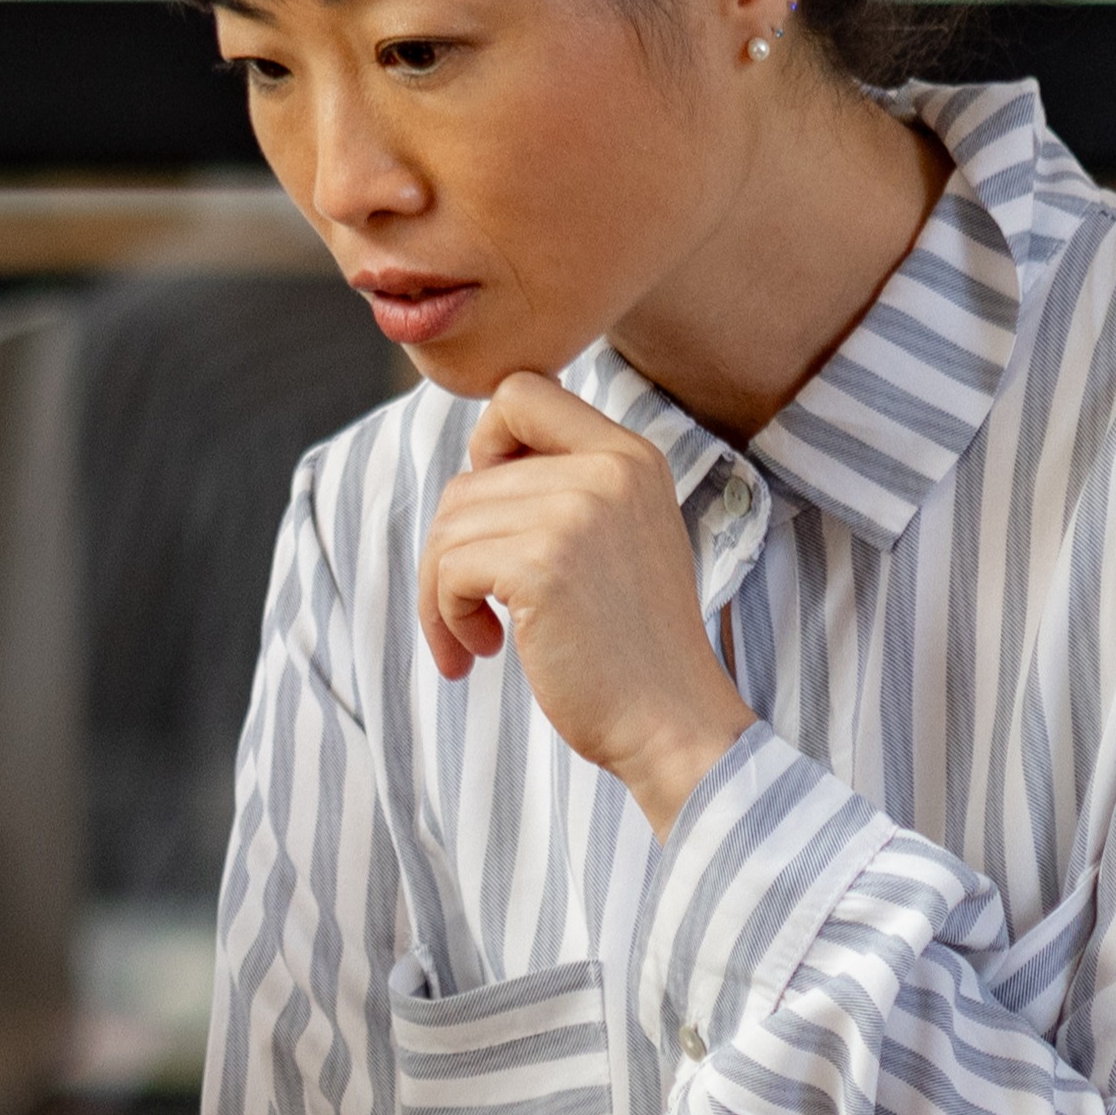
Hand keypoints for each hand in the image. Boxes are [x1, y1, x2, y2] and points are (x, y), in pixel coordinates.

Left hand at [416, 370, 752, 826]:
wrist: (674, 722)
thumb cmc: (633, 648)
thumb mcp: (618, 539)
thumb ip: (567, 490)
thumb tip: (473, 471)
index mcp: (631, 455)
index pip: (521, 392)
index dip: (486, 446)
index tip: (494, 517)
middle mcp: (608, 469)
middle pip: (469, 477)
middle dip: (452, 550)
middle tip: (469, 612)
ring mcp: (576, 512)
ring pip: (449, 524)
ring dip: (442, 591)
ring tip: (475, 639)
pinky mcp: (542, 564)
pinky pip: (448, 568)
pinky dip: (445, 614)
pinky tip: (480, 652)